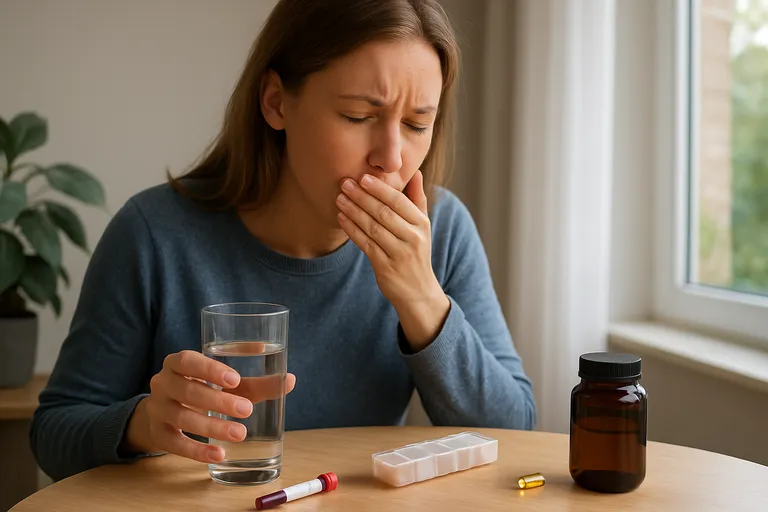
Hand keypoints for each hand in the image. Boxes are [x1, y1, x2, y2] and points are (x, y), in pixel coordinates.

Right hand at [123, 350, 295, 462]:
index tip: (235, 379)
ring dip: (213, 427)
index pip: (188, 360)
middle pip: (188, 390)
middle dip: (219, 401)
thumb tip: (289, 380)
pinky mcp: (158, 434)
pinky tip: (218, 454)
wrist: (161, 413)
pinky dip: (197, 451)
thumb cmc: (202, 390)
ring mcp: (158, 409)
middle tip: (247, 409)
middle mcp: (163, 383)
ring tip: (240, 434)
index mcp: (178, 363)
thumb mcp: (225, 384)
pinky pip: (176, 443)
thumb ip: (255, 383)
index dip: (209, 369)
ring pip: (182, 417)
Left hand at [336, 171, 449, 349]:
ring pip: (373, 228)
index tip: (363, 177)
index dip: (380, 189)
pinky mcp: (385, 267)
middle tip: (345, 183)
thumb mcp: (423, 226)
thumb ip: (417, 199)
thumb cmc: (416, 251)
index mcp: (422, 224)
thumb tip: (416, 172)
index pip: (399, 202)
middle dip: (362, 197)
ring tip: (339, 198)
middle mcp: (413, 238)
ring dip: (354, 212)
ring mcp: (399, 254)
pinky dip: (352, 230)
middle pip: (384, 213)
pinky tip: (341, 218)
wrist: (418, 290)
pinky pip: (366, 245)